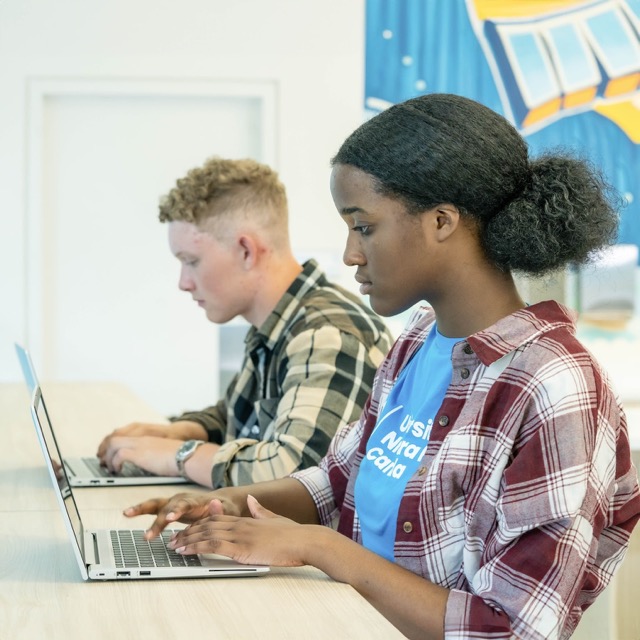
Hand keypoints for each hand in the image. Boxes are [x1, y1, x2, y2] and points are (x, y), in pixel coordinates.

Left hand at [96, 420, 205, 458]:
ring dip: (107, 457)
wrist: (187, 456)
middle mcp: (141, 438)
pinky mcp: (140, 453)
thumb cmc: (179, 457)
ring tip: (109, 468)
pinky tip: (118, 471)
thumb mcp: (161, 453)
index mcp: (146, 437)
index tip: (106, 453)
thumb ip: (152, 454)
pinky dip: (114, 463)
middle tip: (102, 461)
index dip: (110, 443)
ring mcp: (140, 444)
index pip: (121, 434)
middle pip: (113, 436)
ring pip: (113, 444)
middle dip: (104, 449)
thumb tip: (149, 462)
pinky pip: (119, 455)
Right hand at [124, 491, 240, 538]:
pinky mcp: (168, 507)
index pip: (186, 504)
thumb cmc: (224, 509)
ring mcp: (174, 502)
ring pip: (156, 504)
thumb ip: (221, 509)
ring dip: (142, 509)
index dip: (178, 510)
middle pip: (168, 506)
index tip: (171, 517)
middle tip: (149, 534)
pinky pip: (152, 508)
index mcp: (197, 500)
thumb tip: (214, 503)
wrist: (221, 503)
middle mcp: (183, 499)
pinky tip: (127, 513)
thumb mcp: (228, 510)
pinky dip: (140, 510)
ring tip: (127, 513)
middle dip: (158, 520)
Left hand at [168, 495, 314, 566]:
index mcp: (247, 519)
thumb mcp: (274, 518)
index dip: (200, 523)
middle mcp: (241, 524)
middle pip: (208, 525)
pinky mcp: (242, 548)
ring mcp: (241, 535)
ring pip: (206, 535)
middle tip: (174, 539)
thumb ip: (260, 510)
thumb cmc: (294, 534)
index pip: (217, 518)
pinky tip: (186, 551)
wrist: (305, 540)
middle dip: (189, 532)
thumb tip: (250, 499)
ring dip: (188, 540)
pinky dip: (196, 548)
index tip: (188, 529)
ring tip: (174, 546)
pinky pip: (213, 546)